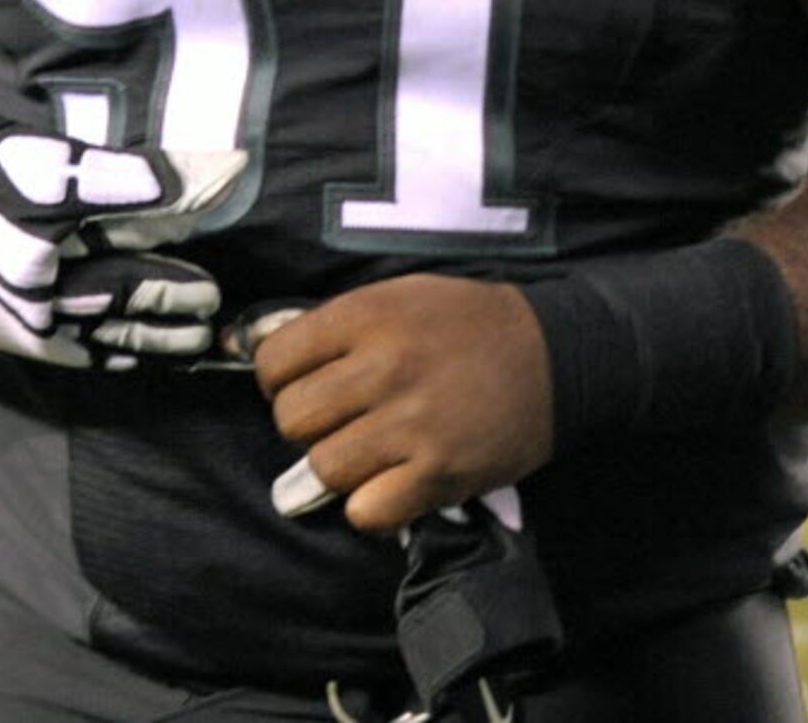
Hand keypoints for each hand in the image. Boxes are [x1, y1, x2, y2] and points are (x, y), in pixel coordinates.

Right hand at [0, 105, 246, 369]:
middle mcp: (24, 250)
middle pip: (133, 264)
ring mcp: (13, 303)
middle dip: (188, 267)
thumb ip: (56, 155)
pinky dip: (124, 353)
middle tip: (231, 266)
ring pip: (114, 319)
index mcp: (21, 183)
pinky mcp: (2, 336)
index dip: (189, 180)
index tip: (237, 172)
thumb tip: (129, 169)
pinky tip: (160, 353)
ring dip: (170, 323)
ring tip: (213, 322)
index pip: (129, 186)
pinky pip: (78, 350)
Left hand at [254, 275, 555, 531]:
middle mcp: (384, 367)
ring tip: (365, 453)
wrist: (554, 354)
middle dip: (305, 426)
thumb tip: (253, 350)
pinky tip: (389, 483)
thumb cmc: (465, 324)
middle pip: (292, 419)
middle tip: (335, 421)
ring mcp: (413, 423)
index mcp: (367, 316)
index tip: (301, 385)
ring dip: (337, 468)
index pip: (274, 361)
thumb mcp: (396, 296)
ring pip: (323, 468)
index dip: (278, 380)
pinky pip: (367, 511)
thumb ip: (332, 324)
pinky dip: (370, 506)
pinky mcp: (441, 472)